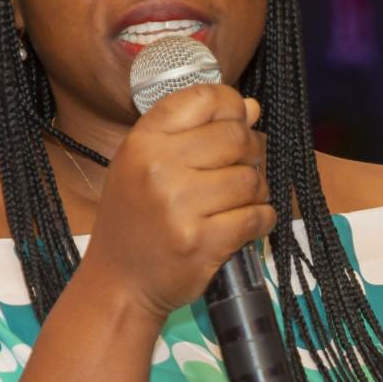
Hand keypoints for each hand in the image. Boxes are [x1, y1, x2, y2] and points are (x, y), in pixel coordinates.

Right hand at [89, 84, 271, 318]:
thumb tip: (250, 108)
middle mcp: (159, 168)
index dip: (232, 106)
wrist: (120, 282)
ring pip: (250, 179)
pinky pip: (255, 216)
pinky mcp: (202, 242)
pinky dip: (262, 218)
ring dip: (257, 190)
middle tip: (245, 167)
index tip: (238, 121)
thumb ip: (193, 133)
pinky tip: (249, 222)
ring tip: (241, 200)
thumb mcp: (145, 165)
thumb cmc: (136, 219)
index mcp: (143, 141)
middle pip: (236, 137)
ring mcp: (180, 206)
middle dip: (251, 152)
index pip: (204, 99)